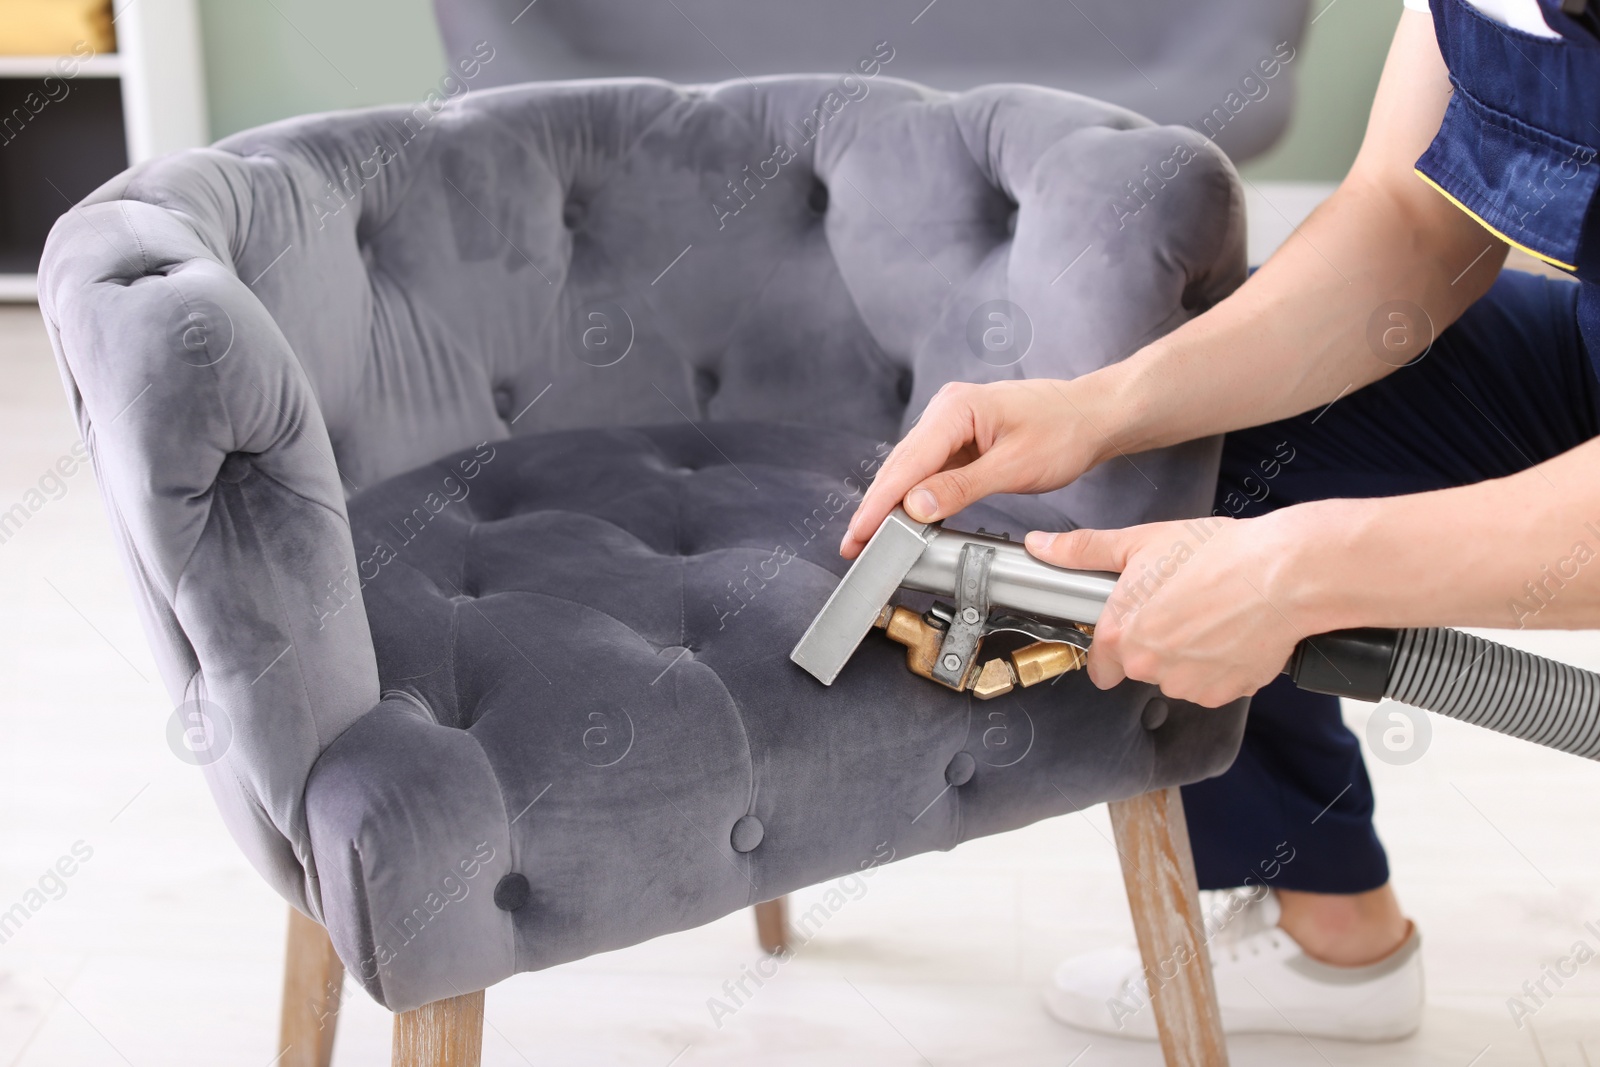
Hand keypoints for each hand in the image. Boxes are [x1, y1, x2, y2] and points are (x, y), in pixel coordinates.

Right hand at [840, 379, 1109, 558]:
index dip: (879, 502)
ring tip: (871, 539)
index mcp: (956, 408)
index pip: (907, 463)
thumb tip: (915, 506)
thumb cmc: (1065, 431)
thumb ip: (961, 487)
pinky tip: (904, 519)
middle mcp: (947, 410)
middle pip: (900, 465)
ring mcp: (952, 423)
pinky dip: (915, 496)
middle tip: (854, 546)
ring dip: (892, 503)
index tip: (859, 533)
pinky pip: (930, 469)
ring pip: (911, 469)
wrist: (1093, 416)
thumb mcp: (1015, 466)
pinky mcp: (961, 438)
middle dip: (876, 507)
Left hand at [1023, 513, 1307, 706]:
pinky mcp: (1225, 692)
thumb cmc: (1216, 554)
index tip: (1134, 624)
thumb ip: (1082, 550)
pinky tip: (1232, 632)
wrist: (1281, 573)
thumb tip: (1040, 546)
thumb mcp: (1139, 541)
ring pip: (1178, 677)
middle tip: (1182, 605)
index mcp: (1120, 634)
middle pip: (1141, 666)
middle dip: (1157, 643)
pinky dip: (1221, 666)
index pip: (1100, 663)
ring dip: (1190, 655)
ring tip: (1211, 614)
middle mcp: (1148, 666)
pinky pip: (1213, 684)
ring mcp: (1187, 684)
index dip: (1115, 642)